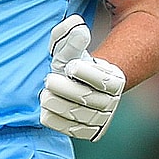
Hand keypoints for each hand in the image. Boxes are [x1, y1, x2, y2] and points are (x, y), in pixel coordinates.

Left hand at [39, 15, 124, 141]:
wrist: (79, 85)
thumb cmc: (72, 61)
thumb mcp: (69, 46)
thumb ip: (70, 36)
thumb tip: (78, 26)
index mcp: (114, 79)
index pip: (103, 79)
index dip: (86, 73)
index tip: (69, 66)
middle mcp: (112, 101)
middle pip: (89, 99)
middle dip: (66, 90)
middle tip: (48, 81)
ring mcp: (102, 118)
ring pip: (81, 116)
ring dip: (59, 106)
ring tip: (44, 96)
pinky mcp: (90, 132)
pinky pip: (75, 131)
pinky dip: (59, 123)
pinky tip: (45, 112)